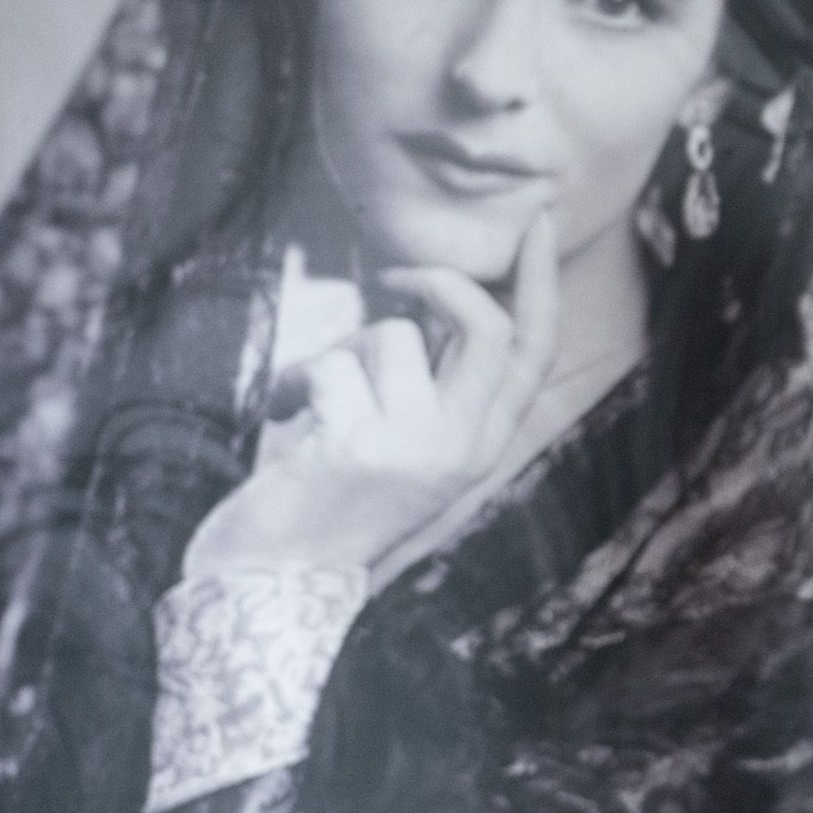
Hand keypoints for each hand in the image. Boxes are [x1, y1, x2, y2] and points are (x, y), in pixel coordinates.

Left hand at [186, 213, 561, 579]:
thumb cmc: (328, 510)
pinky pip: (330, 365)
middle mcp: (459, 450)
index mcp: (480, 448)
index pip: (534, 353)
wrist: (272, 590)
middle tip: (393, 277)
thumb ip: (432, 391)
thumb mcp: (403, 453)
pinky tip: (282, 417)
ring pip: (390, 338)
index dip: (539, 283)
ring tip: (313, 404)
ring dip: (339, 354)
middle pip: (489, 329)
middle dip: (442, 282)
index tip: (536, 222)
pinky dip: (293, 381)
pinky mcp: (356, 448)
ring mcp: (412, 450)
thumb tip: (432, 306)